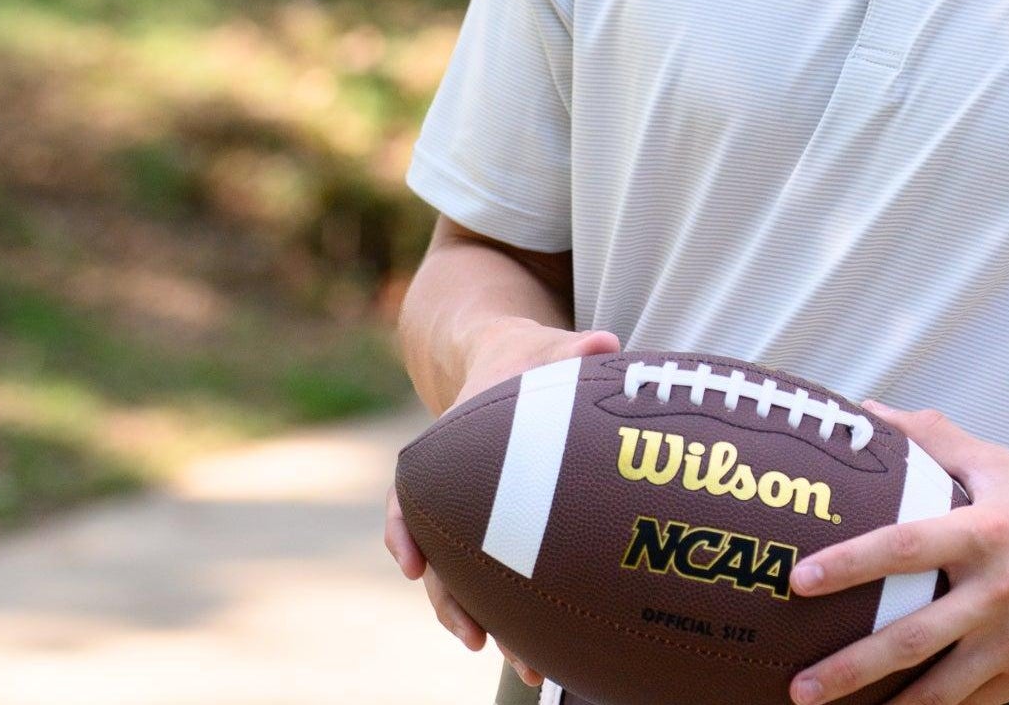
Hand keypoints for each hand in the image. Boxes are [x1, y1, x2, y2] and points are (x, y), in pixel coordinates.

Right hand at [384, 323, 621, 682]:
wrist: (514, 362)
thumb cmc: (527, 357)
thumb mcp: (544, 347)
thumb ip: (572, 349)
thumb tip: (604, 343)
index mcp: (449, 448)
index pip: (410, 494)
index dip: (404, 529)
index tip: (411, 563)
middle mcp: (452, 488)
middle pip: (442, 554)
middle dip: (456, 602)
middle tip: (482, 640)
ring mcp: (473, 512)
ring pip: (466, 578)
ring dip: (486, 620)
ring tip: (526, 665)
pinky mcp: (501, 527)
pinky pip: (494, 576)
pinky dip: (508, 610)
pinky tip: (537, 645)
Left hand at [786, 399, 1008, 704]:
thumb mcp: (1000, 462)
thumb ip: (934, 439)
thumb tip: (871, 413)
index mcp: (986, 530)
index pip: (904, 546)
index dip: (851, 563)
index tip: (803, 580)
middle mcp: (999, 590)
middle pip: (911, 637)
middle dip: (851, 667)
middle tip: (801, 685)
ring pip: (940, 688)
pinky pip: (974, 704)